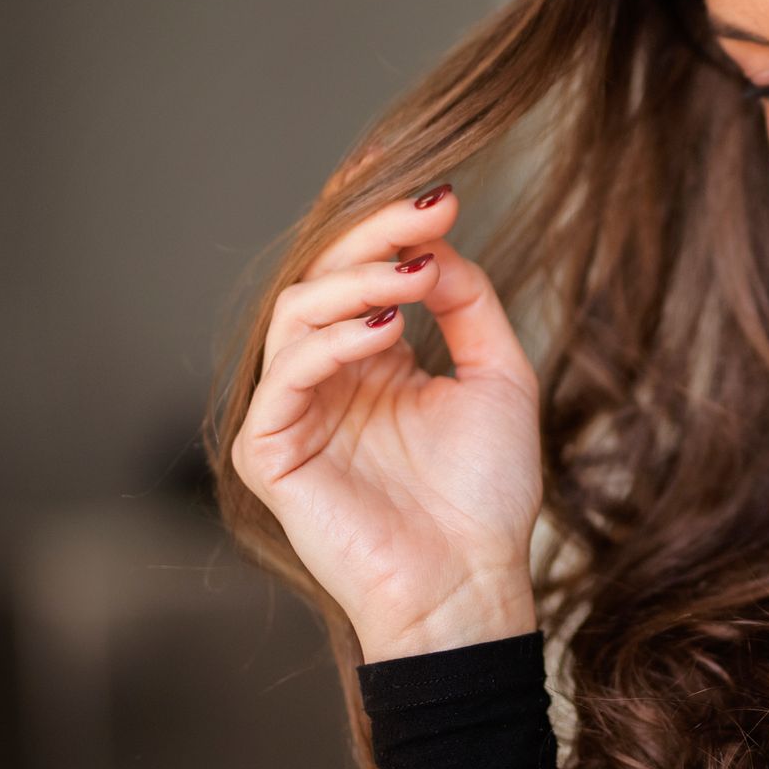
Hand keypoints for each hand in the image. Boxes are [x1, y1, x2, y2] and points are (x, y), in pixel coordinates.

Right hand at [230, 181, 544, 662]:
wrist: (472, 582)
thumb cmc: (487, 495)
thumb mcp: (498, 375)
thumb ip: (468, 302)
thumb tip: (436, 243)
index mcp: (372, 357)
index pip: (361, 269)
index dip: (384, 221)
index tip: (437, 187)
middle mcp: (327, 376)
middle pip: (325, 277)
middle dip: (376, 235)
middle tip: (430, 209)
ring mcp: (293, 411)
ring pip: (296, 313)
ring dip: (355, 281)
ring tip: (414, 272)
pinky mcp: (270, 452)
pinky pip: (284, 377)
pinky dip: (331, 342)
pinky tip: (384, 329)